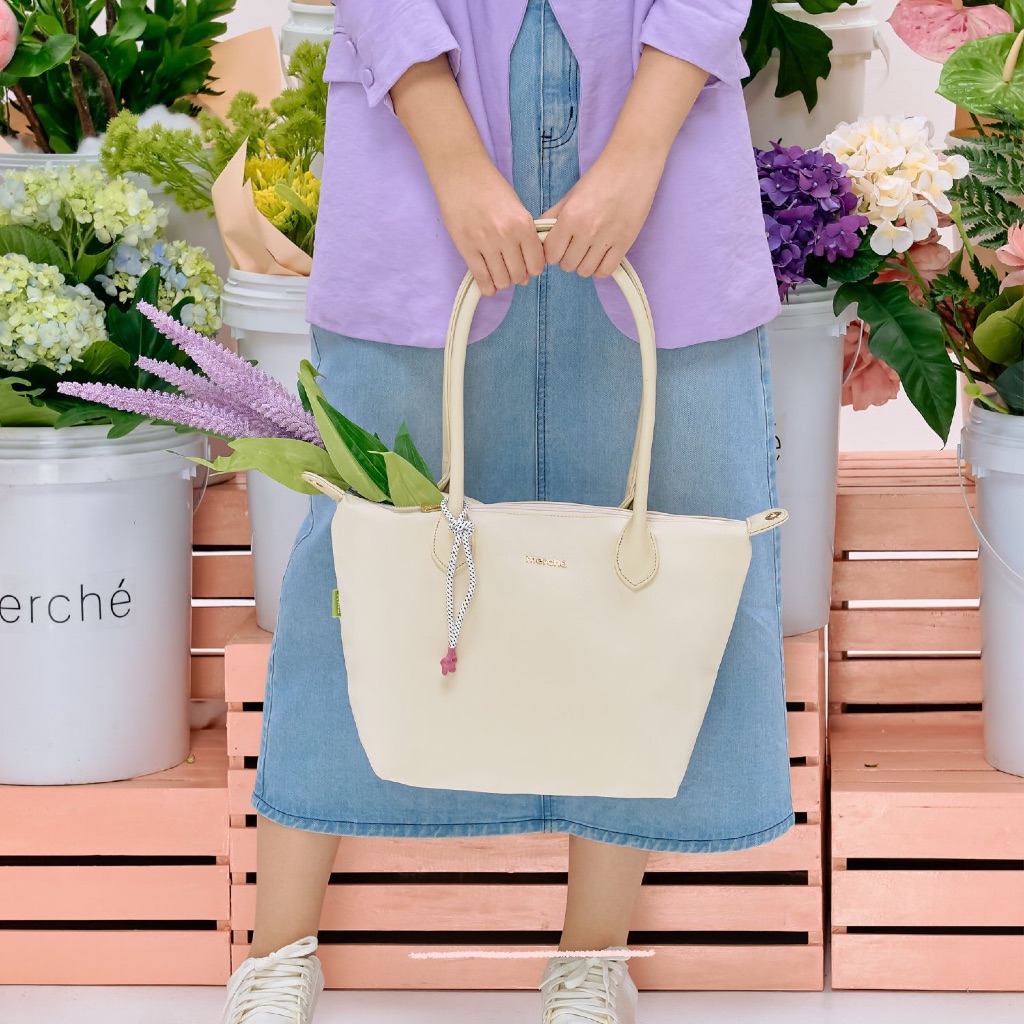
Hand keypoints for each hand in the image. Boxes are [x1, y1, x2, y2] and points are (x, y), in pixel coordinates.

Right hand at [434, 153, 546, 296]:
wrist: (461, 173)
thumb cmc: (490, 188)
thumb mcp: (517, 207)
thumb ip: (525, 236)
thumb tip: (528, 270)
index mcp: (523, 224)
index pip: (536, 264)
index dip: (533, 269)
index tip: (528, 266)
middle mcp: (506, 235)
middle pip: (519, 275)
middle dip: (518, 277)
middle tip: (512, 270)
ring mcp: (485, 243)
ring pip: (501, 280)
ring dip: (502, 281)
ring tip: (499, 273)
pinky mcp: (466, 248)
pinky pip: (481, 278)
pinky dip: (487, 287)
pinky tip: (488, 285)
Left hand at [539, 143, 664, 278]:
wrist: (632, 166)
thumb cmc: (600, 178)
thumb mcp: (571, 195)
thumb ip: (553, 216)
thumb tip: (539, 235)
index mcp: (570, 217)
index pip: (551, 254)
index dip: (552, 252)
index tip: (558, 247)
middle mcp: (587, 230)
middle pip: (567, 265)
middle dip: (567, 258)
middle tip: (574, 248)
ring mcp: (606, 238)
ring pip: (584, 271)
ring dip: (583, 264)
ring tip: (587, 252)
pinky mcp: (624, 243)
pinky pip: (605, 270)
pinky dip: (600, 268)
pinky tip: (600, 258)